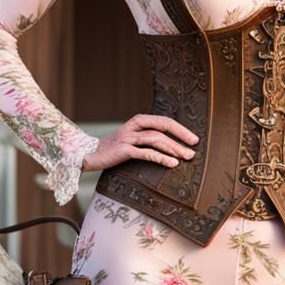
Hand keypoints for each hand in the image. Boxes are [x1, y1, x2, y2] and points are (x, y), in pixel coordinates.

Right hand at [81, 114, 199, 172]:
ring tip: (186, 157)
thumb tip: (173, 146)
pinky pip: (146, 153)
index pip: (164, 121)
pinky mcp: (124, 150)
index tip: (194, 139)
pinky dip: (161, 158)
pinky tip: (172, 163)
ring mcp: (128, 137)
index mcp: (138, 121)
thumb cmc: (114, 150)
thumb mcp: (133, 140)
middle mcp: (134, 126)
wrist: (89, 155)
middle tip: (194, 148)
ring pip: (156, 140)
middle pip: (163, 128)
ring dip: (173, 148)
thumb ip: (148, 139)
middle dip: (181, 137)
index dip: (181, 129)